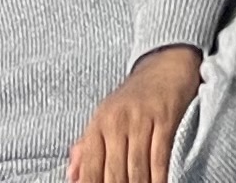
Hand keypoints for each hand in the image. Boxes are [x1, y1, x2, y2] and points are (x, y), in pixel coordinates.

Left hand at [70, 47, 204, 182]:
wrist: (165, 64)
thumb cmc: (133, 99)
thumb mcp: (105, 118)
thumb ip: (86, 149)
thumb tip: (71, 176)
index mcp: (98, 125)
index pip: (89, 169)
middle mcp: (116, 121)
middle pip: (113, 174)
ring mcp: (140, 119)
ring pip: (136, 169)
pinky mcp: (164, 119)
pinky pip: (160, 158)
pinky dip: (159, 179)